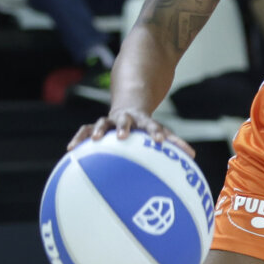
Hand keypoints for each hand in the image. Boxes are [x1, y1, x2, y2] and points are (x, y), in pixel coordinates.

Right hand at [68, 109, 194, 156]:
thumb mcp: (160, 132)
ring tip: (93, 140)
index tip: (160, 141)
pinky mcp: (96, 126)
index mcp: (144, 122)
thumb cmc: (146, 128)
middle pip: (125, 120)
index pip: (152, 126)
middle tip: (123, 136)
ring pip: (102, 122)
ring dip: (98, 130)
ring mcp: (110, 121)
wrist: (129, 107)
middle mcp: (126, 119)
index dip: (156, 133)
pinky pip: (84, 131)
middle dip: (124, 127)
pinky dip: (78, 138)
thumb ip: (174, 142)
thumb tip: (193, 155)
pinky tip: (70, 150)